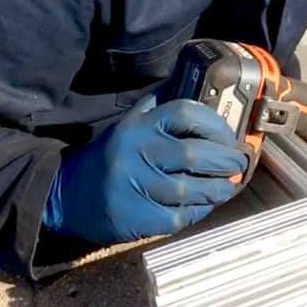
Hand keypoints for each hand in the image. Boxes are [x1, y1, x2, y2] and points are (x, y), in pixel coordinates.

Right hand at [43, 98, 248, 244]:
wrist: (67, 197)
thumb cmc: (109, 158)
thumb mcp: (128, 125)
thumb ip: (157, 109)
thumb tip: (195, 89)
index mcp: (137, 127)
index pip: (184, 113)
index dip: (215, 124)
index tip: (230, 136)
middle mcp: (135, 153)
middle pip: (193, 154)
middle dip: (224, 160)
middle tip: (239, 164)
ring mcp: (133, 186)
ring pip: (189, 189)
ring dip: (217, 190)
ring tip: (229, 187)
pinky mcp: (133, 218)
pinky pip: (177, 216)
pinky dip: (197, 212)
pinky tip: (205, 207)